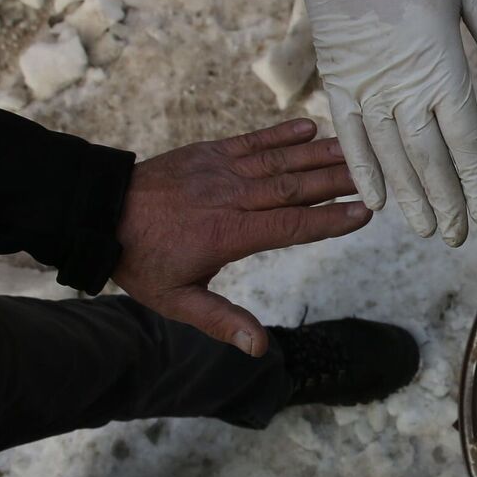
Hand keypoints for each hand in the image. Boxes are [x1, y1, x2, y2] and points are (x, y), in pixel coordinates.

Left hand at [113, 119, 369, 356]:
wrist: (98, 212)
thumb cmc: (140, 260)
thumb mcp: (176, 301)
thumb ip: (221, 321)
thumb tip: (259, 349)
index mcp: (228, 233)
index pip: (291, 226)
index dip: (330, 220)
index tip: (364, 213)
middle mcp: (231, 197)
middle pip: (295, 187)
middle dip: (339, 181)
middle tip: (377, 175)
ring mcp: (221, 170)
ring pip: (280, 161)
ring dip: (321, 155)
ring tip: (357, 150)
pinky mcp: (210, 152)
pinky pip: (252, 141)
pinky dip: (282, 133)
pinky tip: (310, 128)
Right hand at [291, 0, 476, 246]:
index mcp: (440, 64)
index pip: (464, 139)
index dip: (476, 180)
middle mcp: (401, 84)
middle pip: (428, 159)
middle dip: (445, 202)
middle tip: (456, 236)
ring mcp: (364, 84)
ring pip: (390, 156)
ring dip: (409, 197)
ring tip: (426, 229)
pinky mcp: (336, 77)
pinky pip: (348, 135)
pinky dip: (361, 169)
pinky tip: (375, 200)